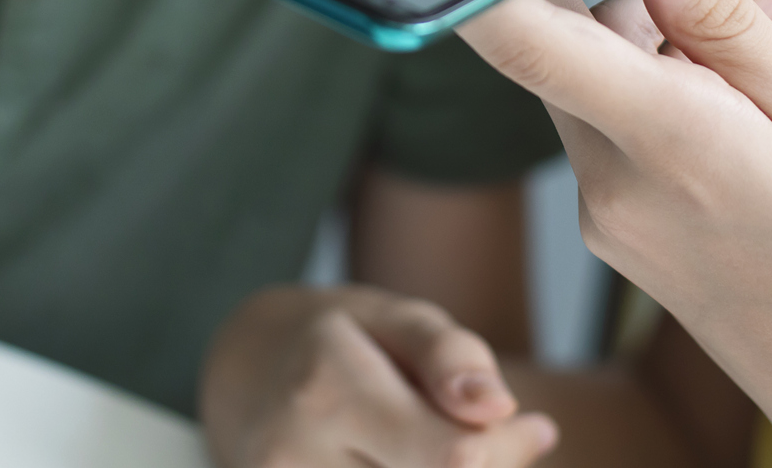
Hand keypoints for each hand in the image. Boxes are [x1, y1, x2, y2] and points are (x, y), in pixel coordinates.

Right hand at [200, 284, 558, 467]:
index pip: (452, 455)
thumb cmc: (335, 339)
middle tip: (495, 442)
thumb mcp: (395, 318)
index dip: (505, 450)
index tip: (529, 427)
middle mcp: (294, 452)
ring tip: (438, 450)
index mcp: (329, 383)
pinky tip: (410, 463)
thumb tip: (497, 407)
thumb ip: (451, 357)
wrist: (242, 373)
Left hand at [459, 0, 771, 467]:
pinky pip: (627, 117)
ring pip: (612, 69)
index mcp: (664, 143)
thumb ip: (728, 24)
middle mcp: (612, 180)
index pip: (527, 43)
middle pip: (588, 32)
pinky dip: (682, 75)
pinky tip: (757, 60)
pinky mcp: (620, 223)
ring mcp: (608, 209)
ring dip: (685, 22)